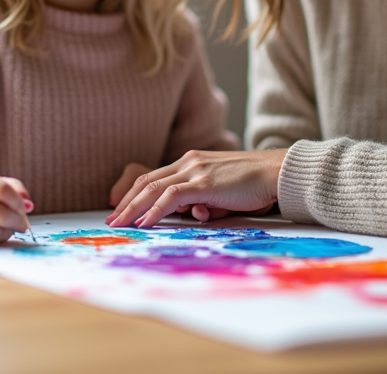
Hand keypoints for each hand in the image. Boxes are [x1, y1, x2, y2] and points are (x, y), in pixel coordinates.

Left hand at [105, 149, 286, 228]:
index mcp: (191, 162)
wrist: (275, 173)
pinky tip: (144, 222)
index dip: (135, 194)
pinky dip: (154, 211)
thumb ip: (204, 200)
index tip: (122, 209)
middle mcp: (189, 162)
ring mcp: (195, 171)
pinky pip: (171, 197)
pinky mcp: (204, 183)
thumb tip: (194, 215)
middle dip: (126, 202)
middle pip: (147, 182)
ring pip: (153, 189)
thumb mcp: (222, 192)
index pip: (154, 177)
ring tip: (120, 224)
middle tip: (112, 219)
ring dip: (133, 208)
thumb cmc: (254, 184)